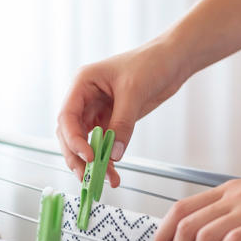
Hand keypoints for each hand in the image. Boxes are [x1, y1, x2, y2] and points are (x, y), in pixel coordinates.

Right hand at [56, 39, 186, 186]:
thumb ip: (123, 123)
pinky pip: (105, 144)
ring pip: (87, 142)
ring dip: (92, 163)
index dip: (74, 140)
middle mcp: (86, 99)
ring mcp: (99, 111)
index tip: (88, 156)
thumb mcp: (134, 91)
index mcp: (83, 84)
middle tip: (87, 176)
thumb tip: (114, 153)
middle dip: (77, 156)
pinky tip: (114, 174)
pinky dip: (108, 160)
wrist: (173, 60)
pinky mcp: (113, 121)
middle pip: (71, 134)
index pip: (68, 117)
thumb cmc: (151, 62)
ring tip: (101, 180)